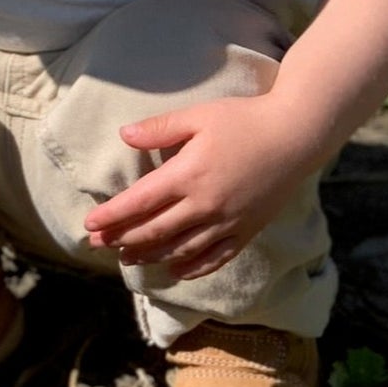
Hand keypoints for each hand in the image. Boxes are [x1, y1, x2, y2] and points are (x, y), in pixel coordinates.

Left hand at [82, 95, 316, 280]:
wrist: (297, 134)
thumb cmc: (245, 119)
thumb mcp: (198, 115)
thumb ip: (159, 128)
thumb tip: (124, 135)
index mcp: (188, 174)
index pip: (139, 203)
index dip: (112, 216)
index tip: (90, 224)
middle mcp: (204, 204)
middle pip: (154, 230)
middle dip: (122, 239)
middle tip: (98, 244)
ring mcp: (227, 221)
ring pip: (180, 248)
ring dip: (150, 255)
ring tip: (128, 258)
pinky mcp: (247, 230)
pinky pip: (215, 257)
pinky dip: (193, 267)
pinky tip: (176, 271)